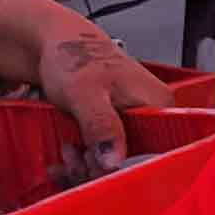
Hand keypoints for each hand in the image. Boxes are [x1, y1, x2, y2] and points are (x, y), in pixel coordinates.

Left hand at [0, 0, 177, 161]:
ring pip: (116, 164)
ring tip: (68, 152)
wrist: (56, 45)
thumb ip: (102, 125)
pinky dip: (83, 163)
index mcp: (158, 105)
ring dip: (87, 168)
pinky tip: (66, 159)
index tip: (95, 168)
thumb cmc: (74, 55)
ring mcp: (133, 125)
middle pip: (135, 163)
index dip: (125, 169)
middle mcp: (153, 117)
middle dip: (99, 169)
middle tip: (74, 158)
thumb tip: (114, 161)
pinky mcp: (115, 131)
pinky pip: (104, 158)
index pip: (157, 154)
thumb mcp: (85, 92)